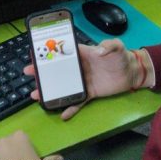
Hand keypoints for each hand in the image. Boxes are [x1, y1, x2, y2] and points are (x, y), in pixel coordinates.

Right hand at [25, 39, 139, 119]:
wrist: (132, 73)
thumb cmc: (122, 57)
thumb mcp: (117, 46)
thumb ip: (109, 45)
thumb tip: (98, 51)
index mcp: (83, 54)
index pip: (63, 52)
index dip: (49, 52)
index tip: (36, 54)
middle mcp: (80, 68)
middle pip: (58, 70)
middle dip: (42, 72)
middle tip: (28, 73)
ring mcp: (84, 81)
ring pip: (63, 86)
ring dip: (50, 91)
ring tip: (36, 94)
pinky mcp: (90, 93)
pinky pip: (78, 101)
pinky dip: (70, 108)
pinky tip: (62, 114)